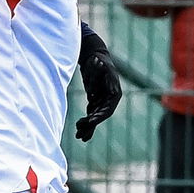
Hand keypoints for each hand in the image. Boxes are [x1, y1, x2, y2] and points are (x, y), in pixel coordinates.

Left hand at [75, 25, 121, 141]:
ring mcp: (102, 101)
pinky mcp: (95, 101)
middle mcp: (109, 99)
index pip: (108, 110)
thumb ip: (98, 71)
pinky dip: (86, 124)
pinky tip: (80, 133)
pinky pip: (91, 115)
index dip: (99, 117)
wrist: (93, 56)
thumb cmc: (97, 60)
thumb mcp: (98, 64)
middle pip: (101, 116)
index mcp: (114, 93)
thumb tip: (98, 73)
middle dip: (91, 124)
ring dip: (87, 127)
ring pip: (95, 118)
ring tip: (79, 136)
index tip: (90, 122)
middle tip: (80, 131)